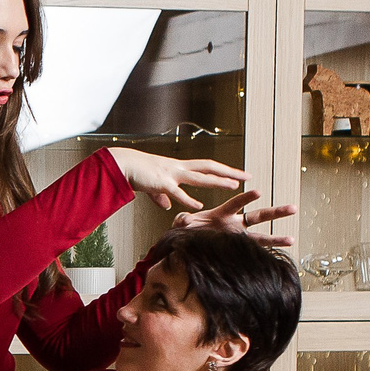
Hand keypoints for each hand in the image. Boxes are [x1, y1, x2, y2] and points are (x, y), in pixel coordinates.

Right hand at [108, 148, 247, 211]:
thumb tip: (168, 206)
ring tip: (234, 185)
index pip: (206, 167)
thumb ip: (163, 196)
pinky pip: (177, 192)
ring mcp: (171, 174)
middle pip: (210, 168)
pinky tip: (199, 205)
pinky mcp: (161, 183)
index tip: (237, 174)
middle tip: (247, 175)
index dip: (223, 170)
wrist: (122, 165)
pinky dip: (188, 199)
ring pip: (200, 177)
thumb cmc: (136, 174)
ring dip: (218, 181)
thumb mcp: (153, 186)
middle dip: (229, 172)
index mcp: (179, 168)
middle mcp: (179, 168)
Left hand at [172, 188, 296, 247]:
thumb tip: (186, 220)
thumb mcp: (182, 222)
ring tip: (291, 239)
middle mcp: (234, 225)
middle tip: (293, 208)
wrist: (184, 246)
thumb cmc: (185, 230)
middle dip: (275, 212)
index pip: (236, 204)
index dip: (246, 198)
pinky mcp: (236, 250)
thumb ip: (184, 219)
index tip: (258, 192)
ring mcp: (237, 238)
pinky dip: (262, 257)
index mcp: (222, 214)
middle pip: (258, 216)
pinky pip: (251, 253)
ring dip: (275, 238)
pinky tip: (275, 261)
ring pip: (260, 237)